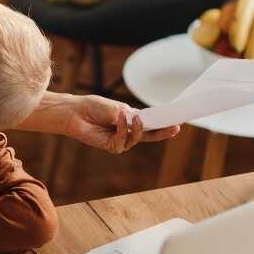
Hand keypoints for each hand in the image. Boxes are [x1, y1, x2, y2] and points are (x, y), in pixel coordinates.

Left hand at [65, 95, 180, 152]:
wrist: (75, 112)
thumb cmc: (94, 107)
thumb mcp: (116, 108)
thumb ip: (129, 116)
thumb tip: (140, 121)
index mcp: (132, 121)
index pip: (152, 123)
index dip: (164, 123)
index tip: (178, 119)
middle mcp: (129, 132)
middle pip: (150, 135)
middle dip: (163, 132)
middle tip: (175, 127)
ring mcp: (121, 140)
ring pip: (138, 138)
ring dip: (137, 127)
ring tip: (134, 117)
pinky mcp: (112, 146)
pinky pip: (123, 139)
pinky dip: (122, 128)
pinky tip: (119, 117)